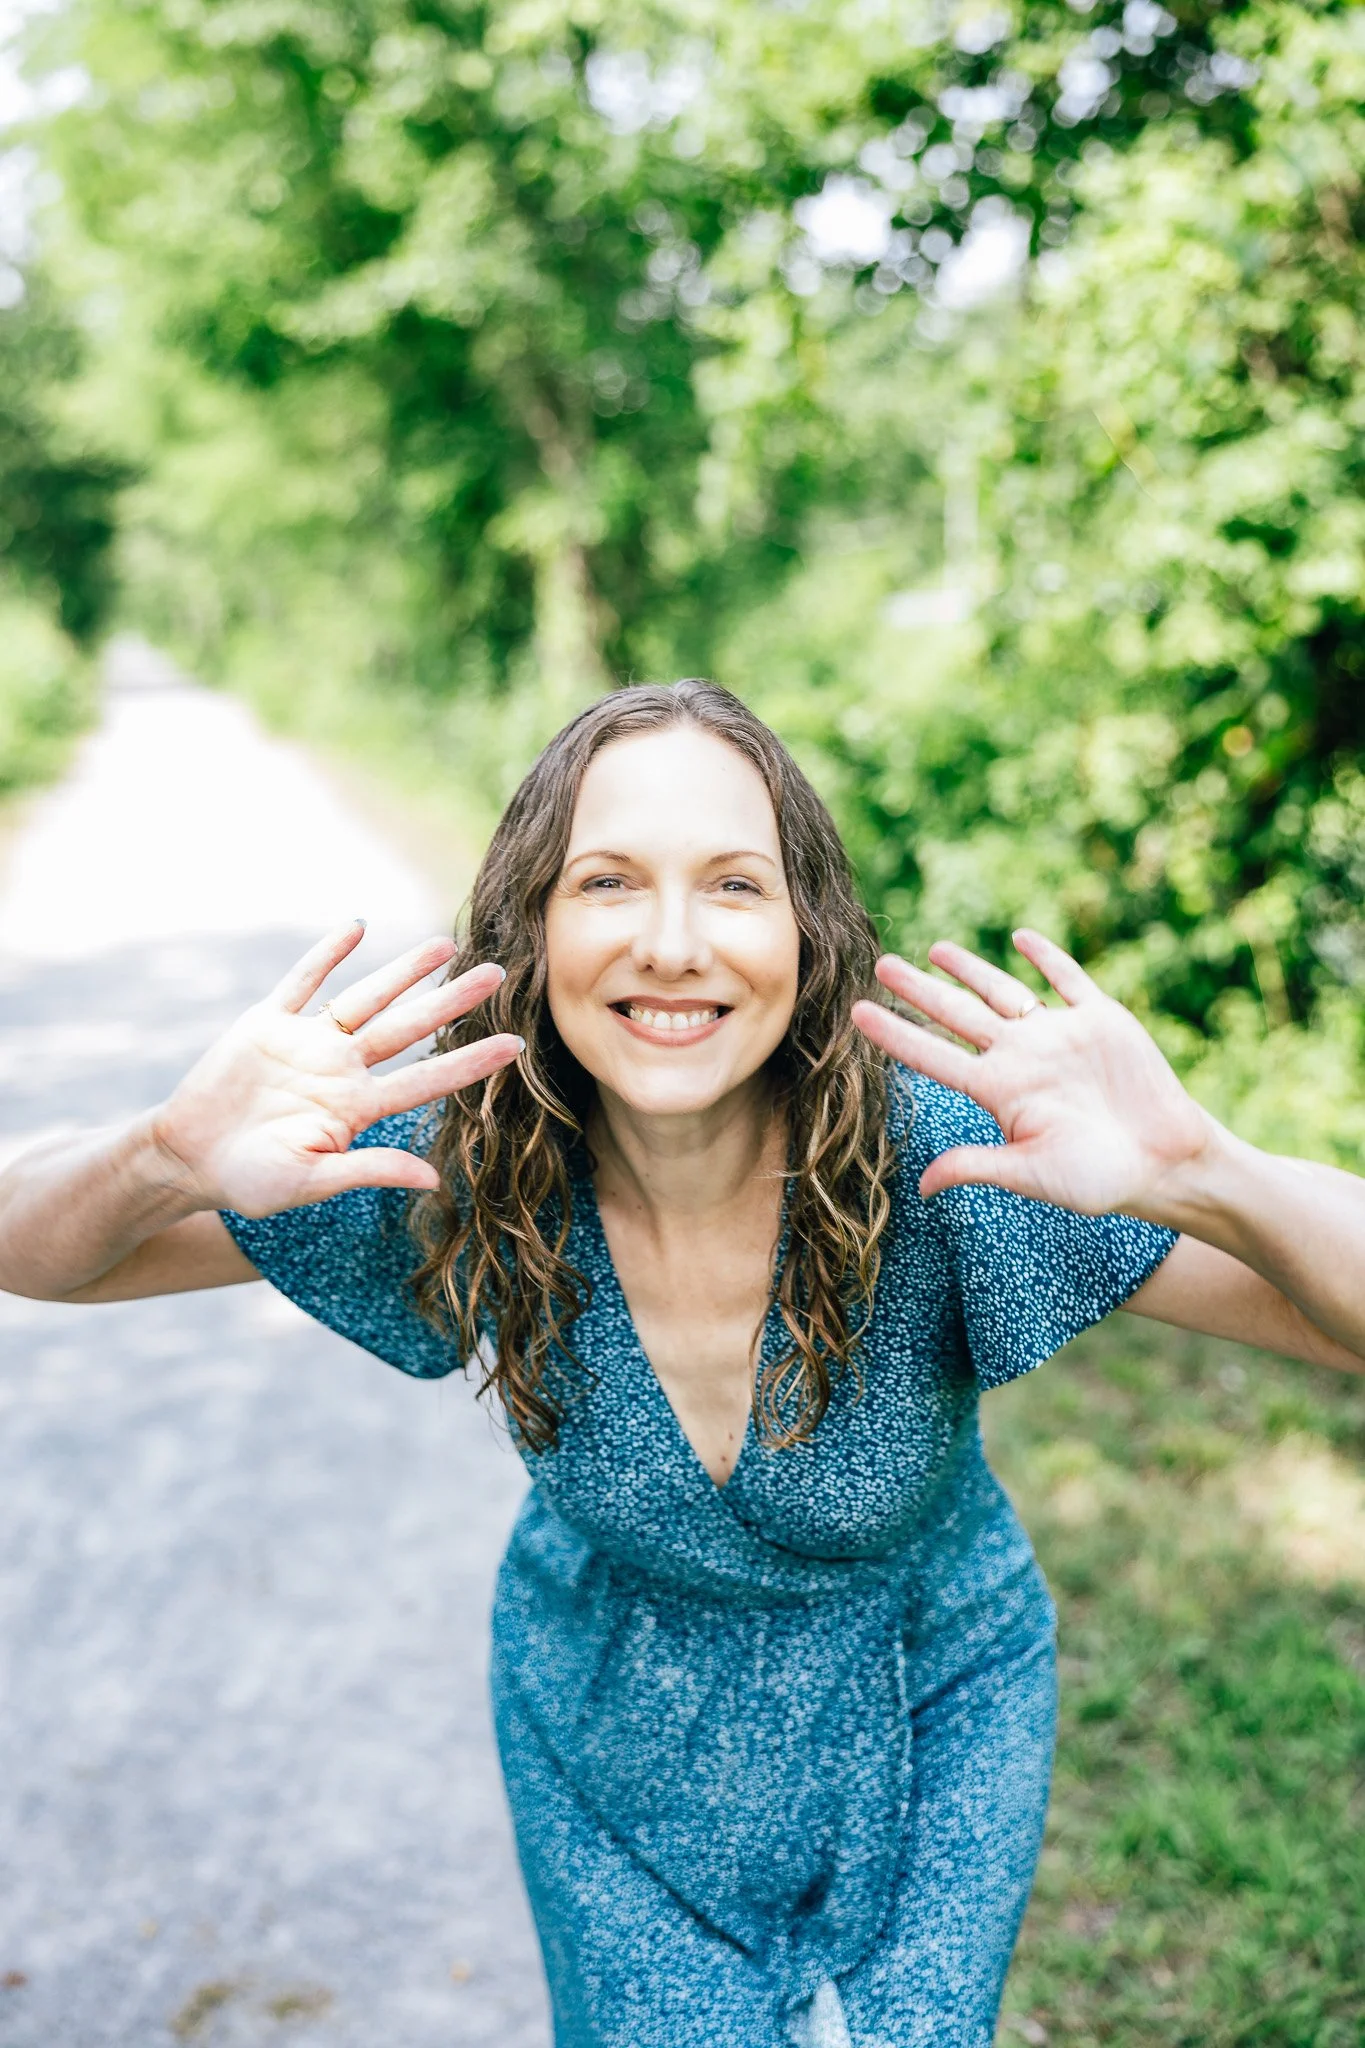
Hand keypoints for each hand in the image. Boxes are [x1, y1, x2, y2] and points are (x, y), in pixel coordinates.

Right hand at [152, 922, 520, 1216]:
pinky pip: (302, 981)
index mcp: (356, 1108)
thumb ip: (368, 1170)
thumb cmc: (250, 1183)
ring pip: (366, 997)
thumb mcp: (310, 1181)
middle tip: (500, 972)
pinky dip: (326, 954)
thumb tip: (434, 1179)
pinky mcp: (266, 1024)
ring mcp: (306, 1042)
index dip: (470, 1062)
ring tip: (445, 943)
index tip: (517, 1045)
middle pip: (408, 1026)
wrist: (186, 1159)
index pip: (426, 1079)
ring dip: (404, 970)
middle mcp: (341, 1069)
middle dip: (452, 999)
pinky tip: (355, 928)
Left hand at [851, 929, 1211, 1217]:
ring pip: (1003, 992)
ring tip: (934, 949)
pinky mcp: (1101, 1019)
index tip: (855, 1013)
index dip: (895, 1034)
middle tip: (880, 963)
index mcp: (1000, 1092)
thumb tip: (921, 1186)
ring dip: (969, 968)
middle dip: (919, 990)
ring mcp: (1059, 1035)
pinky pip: (1068, 979)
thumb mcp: (1032, 1174)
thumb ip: (978, 1166)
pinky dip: (1046, 956)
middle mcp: (1022, 1058)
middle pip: (958, 1014)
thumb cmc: (1100, 1179)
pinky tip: (1020, 938)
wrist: (1168, 1163)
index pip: (934, 1056)